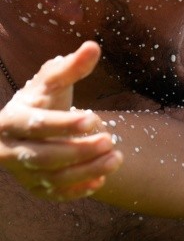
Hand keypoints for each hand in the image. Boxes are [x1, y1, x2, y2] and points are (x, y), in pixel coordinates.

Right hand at [0, 41, 121, 200]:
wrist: (29, 127)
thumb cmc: (43, 100)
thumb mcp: (53, 81)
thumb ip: (72, 67)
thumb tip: (93, 46)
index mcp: (11, 119)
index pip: (37, 124)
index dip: (64, 124)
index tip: (93, 118)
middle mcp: (9, 149)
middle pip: (44, 156)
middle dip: (80, 150)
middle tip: (111, 141)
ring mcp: (20, 171)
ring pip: (51, 177)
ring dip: (85, 170)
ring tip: (117, 158)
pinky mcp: (33, 187)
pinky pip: (54, 194)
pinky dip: (77, 190)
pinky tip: (101, 180)